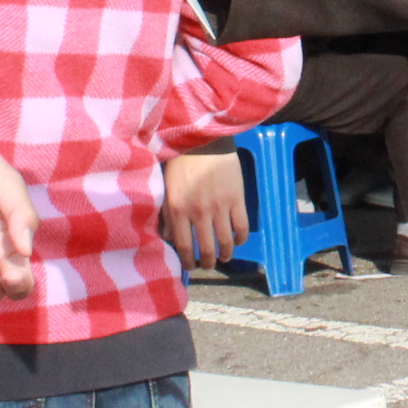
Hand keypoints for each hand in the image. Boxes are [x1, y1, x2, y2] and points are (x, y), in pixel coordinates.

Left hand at [160, 150, 247, 268]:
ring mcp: (220, 207)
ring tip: (223, 258)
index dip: (187, 261)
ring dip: (225, 254)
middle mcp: (198, 212)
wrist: (205, 141)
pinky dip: (240, 238)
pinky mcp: (237, 199)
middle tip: (207, 264)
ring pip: (225, 241)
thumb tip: (168, 238)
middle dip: (207, 262)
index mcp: (178, 209)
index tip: (190, 265)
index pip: (183, 245)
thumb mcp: (167, 188)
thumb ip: (166, 214)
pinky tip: (237, 241)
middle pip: (206, 248)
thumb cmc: (181, 163)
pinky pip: (241, 226)